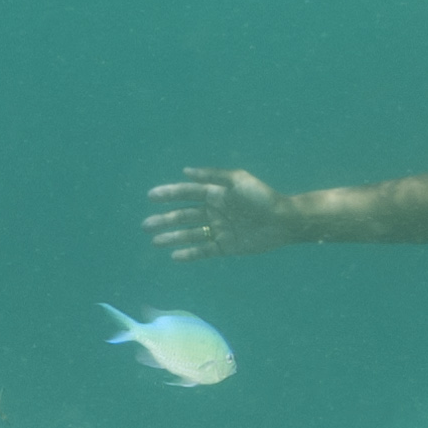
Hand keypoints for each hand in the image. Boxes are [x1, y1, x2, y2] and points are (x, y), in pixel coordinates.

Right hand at [146, 170, 293, 258]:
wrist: (282, 221)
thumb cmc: (262, 198)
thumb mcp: (238, 180)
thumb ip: (212, 175)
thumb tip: (186, 171)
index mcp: (216, 193)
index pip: (187, 193)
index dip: (169, 194)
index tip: (151, 197)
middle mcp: (214, 211)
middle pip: (184, 216)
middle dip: (165, 220)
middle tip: (145, 225)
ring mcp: (219, 229)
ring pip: (190, 234)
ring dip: (172, 237)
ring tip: (154, 241)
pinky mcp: (226, 246)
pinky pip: (203, 250)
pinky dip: (189, 253)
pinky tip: (174, 255)